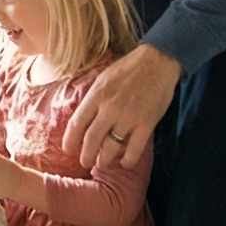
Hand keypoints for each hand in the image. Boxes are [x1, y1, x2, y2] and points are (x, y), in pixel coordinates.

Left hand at [63, 43, 180, 168]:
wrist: (157, 62)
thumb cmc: (129, 68)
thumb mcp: (103, 78)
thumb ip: (93, 98)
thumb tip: (83, 116)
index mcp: (96, 96)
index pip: (76, 124)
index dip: (70, 140)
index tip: (68, 150)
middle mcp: (109, 109)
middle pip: (91, 140)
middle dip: (85, 156)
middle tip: (85, 162)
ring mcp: (128, 118)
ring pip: (111, 147)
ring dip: (104, 160)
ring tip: (102, 163)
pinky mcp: (146, 124)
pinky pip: (134, 149)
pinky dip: (128, 160)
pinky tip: (125, 163)